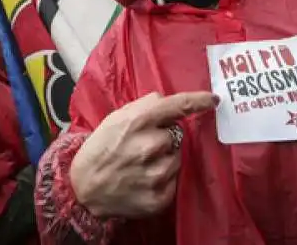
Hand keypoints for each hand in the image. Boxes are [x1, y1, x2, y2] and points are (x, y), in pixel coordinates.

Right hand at [70, 91, 216, 218]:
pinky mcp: (159, 198)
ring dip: (164, 159)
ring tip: (141, 165)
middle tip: (142, 146)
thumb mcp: (115, 118)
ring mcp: (156, 174)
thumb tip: (167, 101)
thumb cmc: (101, 148)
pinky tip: (143, 181)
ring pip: (177, 158)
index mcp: (138, 122)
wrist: (83, 188)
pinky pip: (174, 181)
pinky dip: (163, 180)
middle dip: (164, 138)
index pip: (177, 106)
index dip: (198, 101)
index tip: (213, 99)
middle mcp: (150, 146)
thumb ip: (144, 106)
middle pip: (175, 135)